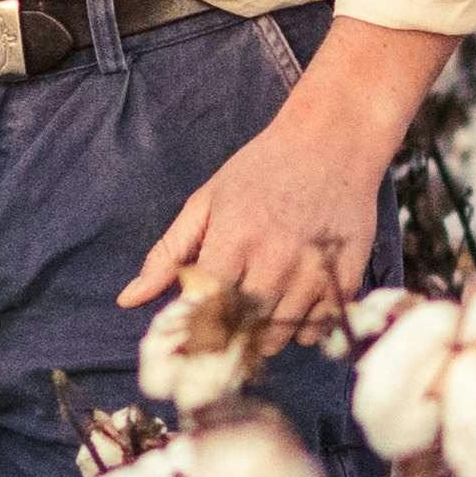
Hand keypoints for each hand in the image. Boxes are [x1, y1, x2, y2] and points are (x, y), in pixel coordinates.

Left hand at [118, 21, 451, 358]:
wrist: (332, 139)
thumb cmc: (261, 169)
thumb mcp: (206, 202)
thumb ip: (167, 255)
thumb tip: (127, 300)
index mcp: (233, 239)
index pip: (204, 310)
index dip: (195, 328)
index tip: (193, 331)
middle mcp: (275, 258)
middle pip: (243, 328)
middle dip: (228, 337)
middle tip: (225, 329)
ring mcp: (314, 268)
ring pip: (282, 333)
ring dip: (264, 337)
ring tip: (257, 317)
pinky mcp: (348, 274)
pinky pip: (320, 326)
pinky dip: (303, 329)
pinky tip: (292, 308)